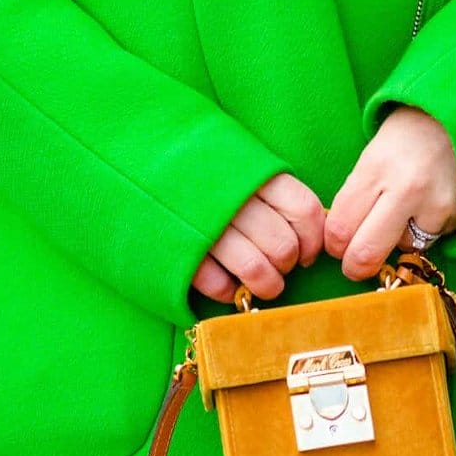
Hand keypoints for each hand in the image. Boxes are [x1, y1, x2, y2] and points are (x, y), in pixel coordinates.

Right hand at [190, 171, 325, 304]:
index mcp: (255, 174)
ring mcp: (207, 226)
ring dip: (266, 285)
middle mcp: (235, 199)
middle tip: (279, 266)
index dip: (313, 240)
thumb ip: (275, 192)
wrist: (140, 162)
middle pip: (283, 245)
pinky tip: (228, 286)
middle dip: (287, 265)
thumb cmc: (204, 171)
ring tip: (262, 285)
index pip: (304, 211)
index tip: (306, 254)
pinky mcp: (182, 252)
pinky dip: (229, 292)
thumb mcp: (243, 167)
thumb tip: (315, 230)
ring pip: (257, 269)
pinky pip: (218, 285)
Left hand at [323, 104, 455, 280]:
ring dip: (398, 239)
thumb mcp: (375, 151)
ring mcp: (435, 205)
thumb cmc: (413, 128)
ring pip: (402, 247)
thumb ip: (359, 191)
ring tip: (406, 209)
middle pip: (366, 253)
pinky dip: (425, 229)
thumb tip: (341, 235)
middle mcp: (405, 189)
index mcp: (376, 167)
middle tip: (354, 264)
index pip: (340, 227)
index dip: (333, 244)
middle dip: (355, 266)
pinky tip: (430, 203)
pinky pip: (432, 238)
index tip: (336, 245)